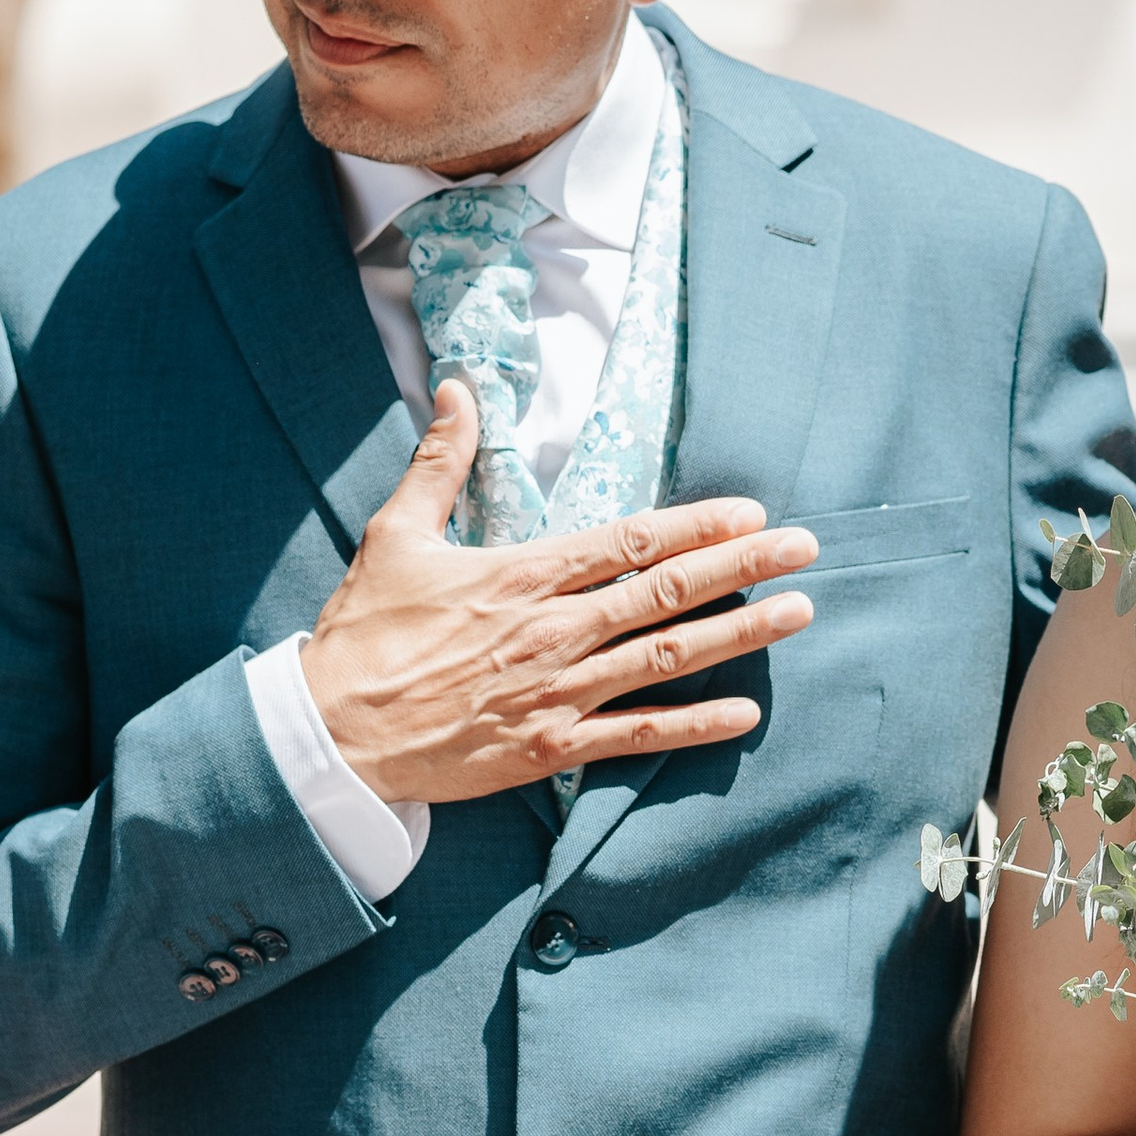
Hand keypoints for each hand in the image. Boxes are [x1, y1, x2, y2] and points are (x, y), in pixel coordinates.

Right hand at [302, 377, 817, 804]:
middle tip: (804, 548)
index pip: (628, 541)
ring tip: (799, 612)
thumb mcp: (395, 536)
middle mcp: (552, 630)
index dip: (697, 525)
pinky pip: (638, 735)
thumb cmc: (364, 636)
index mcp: (521, 575)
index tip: (750, 512)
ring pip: (666, 656)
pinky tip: (747, 711)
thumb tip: (457, 388)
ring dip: (740, 633)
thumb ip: (439, 463)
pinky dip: (696, 724)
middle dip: (743, 566)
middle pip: (666, 591)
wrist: (331, 734)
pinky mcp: (551, 747)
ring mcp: (557, 692)